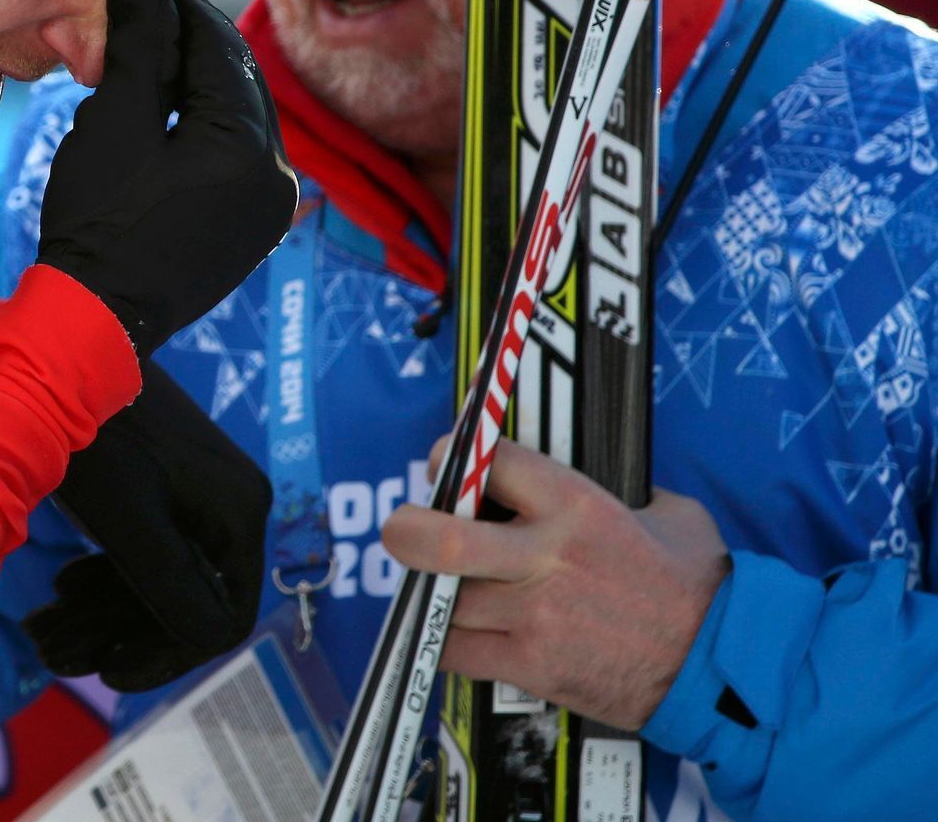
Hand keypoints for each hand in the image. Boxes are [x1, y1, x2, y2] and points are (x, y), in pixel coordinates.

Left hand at [23, 360, 271, 690]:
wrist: (72, 349)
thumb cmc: (99, 435)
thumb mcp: (131, 520)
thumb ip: (171, 586)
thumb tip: (209, 641)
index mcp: (236, 517)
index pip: (222, 620)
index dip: (164, 656)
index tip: (107, 673)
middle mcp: (231, 507)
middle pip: (185, 602)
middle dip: (117, 632)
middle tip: (53, 651)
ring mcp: (200, 494)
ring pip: (159, 578)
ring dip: (101, 612)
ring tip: (41, 627)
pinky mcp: (167, 484)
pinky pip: (148, 548)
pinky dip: (104, 578)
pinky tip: (60, 588)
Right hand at [37, 0, 296, 355]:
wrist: (96, 317)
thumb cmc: (99, 222)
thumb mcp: (113, 123)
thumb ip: (139, 48)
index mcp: (248, 146)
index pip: (219, 47)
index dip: (178, 8)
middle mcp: (278, 174)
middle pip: (237, 79)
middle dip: (192, 43)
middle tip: (143, 16)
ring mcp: (272, 204)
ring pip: (239, 115)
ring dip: (198, 83)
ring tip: (147, 62)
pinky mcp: (256, 224)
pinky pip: (237, 153)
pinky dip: (205, 125)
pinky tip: (165, 114)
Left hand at [381, 437, 730, 729]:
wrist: (723, 667)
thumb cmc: (697, 584)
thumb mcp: (662, 510)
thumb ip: (610, 487)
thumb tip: (566, 472)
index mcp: (578, 507)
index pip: (493, 464)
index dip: (456, 458)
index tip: (445, 463)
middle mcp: (547, 558)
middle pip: (443, 538)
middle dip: (407, 528)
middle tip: (402, 526)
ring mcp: (536, 616)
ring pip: (445, 599)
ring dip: (431, 590)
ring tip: (436, 580)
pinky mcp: (533, 666)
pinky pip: (458, 652)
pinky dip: (446, 640)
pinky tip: (454, 629)